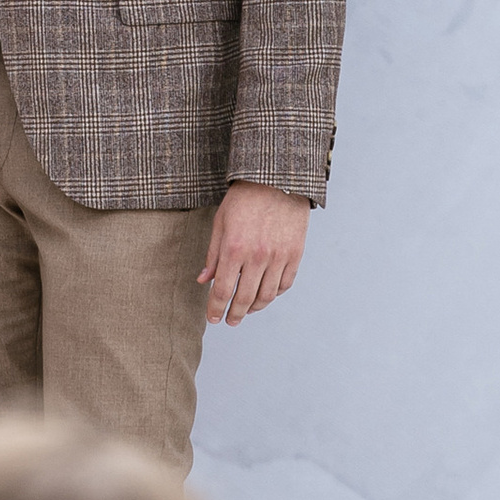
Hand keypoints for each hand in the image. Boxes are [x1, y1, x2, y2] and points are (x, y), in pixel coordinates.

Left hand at [203, 183, 308, 326]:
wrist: (277, 179)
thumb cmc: (244, 198)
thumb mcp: (220, 222)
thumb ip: (213, 255)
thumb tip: (204, 281)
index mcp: (234, 249)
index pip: (222, 291)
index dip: (215, 309)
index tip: (212, 318)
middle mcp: (258, 256)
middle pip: (244, 299)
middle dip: (234, 314)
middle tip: (229, 321)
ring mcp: (279, 257)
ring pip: (267, 296)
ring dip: (254, 308)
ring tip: (246, 311)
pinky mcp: (295, 254)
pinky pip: (285, 284)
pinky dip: (274, 294)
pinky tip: (265, 295)